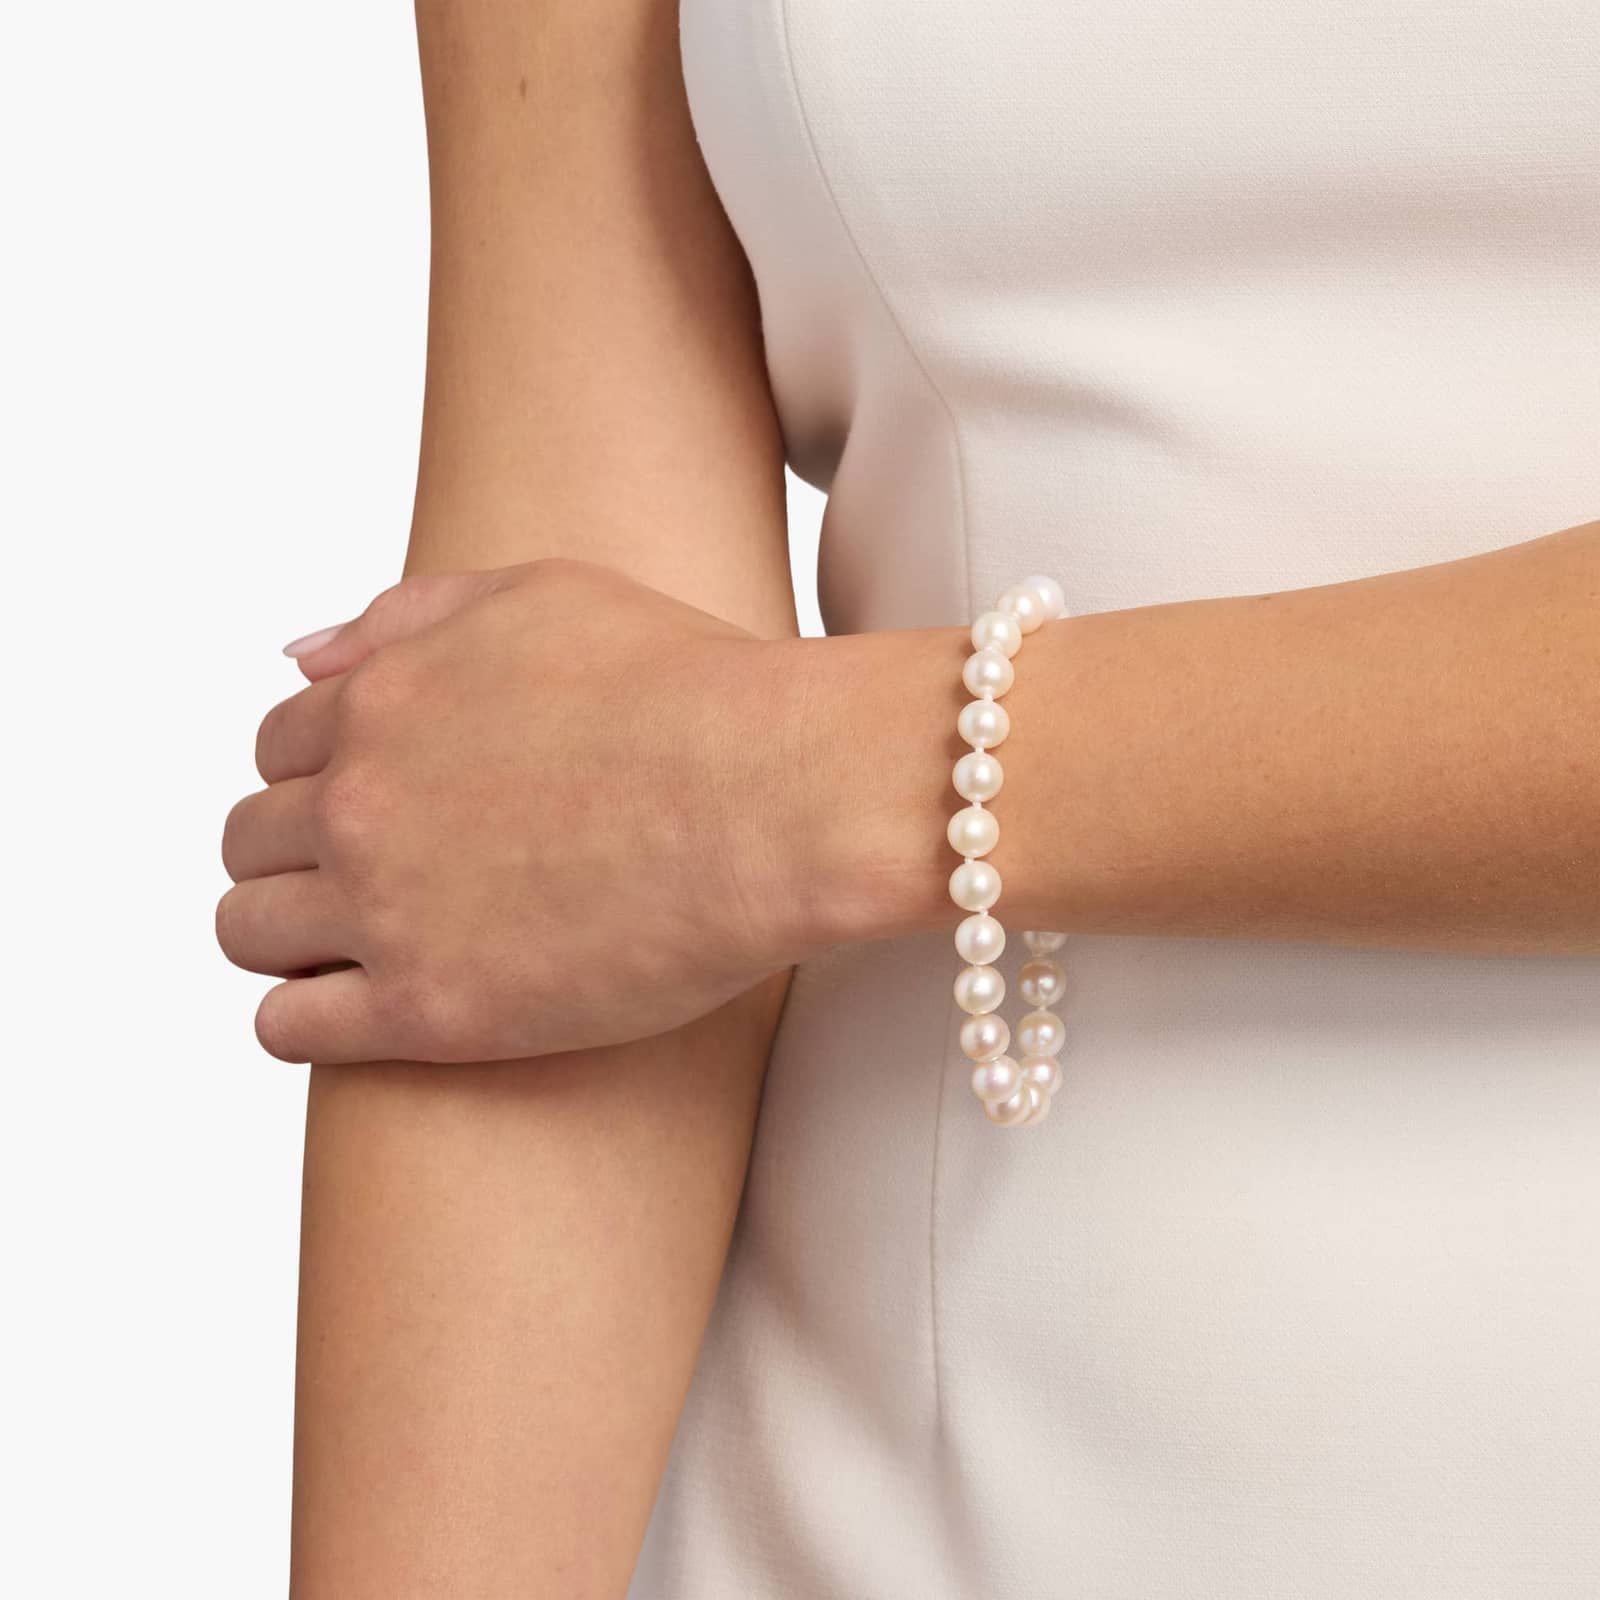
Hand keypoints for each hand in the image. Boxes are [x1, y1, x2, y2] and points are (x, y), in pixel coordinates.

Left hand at [217, 560, 832, 1063]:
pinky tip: (369, 1006)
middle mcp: (359, 802)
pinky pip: (287, 1026)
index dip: (323, 780)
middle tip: (375, 881)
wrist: (777, 797)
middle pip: (250, 841)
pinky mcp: (428, 1010)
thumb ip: (407, 616)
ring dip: (288, 936)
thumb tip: (298, 658)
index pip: (276, 749)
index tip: (376, 811)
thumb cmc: (690, 690)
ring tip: (366, 949)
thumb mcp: (542, 596)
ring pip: (247, 932)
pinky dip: (304, 1015)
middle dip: (297, 857)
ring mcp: (383, 908)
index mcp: (379, 701)